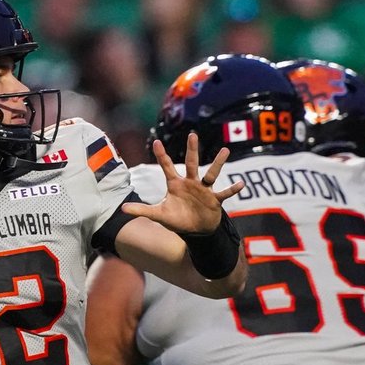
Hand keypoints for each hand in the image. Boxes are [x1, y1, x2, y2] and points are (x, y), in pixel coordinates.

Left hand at [121, 133, 243, 233]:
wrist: (196, 230)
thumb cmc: (178, 220)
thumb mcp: (159, 215)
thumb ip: (142, 210)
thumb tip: (123, 209)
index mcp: (176, 185)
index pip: (166, 167)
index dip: (161, 156)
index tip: (156, 142)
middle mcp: (190, 183)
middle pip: (191, 163)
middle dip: (192, 150)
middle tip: (193, 135)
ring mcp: (204, 190)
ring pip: (211, 173)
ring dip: (218, 163)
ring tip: (225, 150)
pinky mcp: (214, 200)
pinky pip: (224, 193)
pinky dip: (232, 189)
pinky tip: (241, 184)